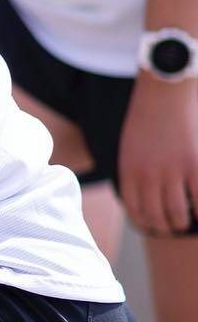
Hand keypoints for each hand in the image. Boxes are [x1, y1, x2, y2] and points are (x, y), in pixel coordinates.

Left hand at [117, 76, 197, 234]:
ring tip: (184, 223)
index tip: (152, 225)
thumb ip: (135, 171)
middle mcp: (148, 176)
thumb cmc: (147, 117)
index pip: (134, 209)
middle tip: (171, 228)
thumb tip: (143, 193)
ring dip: (181, 223)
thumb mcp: (130, 147)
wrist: (164, 92)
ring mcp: (172, 172)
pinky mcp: (194, 165)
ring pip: (177, 212)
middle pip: (155, 215)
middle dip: (164, 226)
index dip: (144, 222)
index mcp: (129, 172)